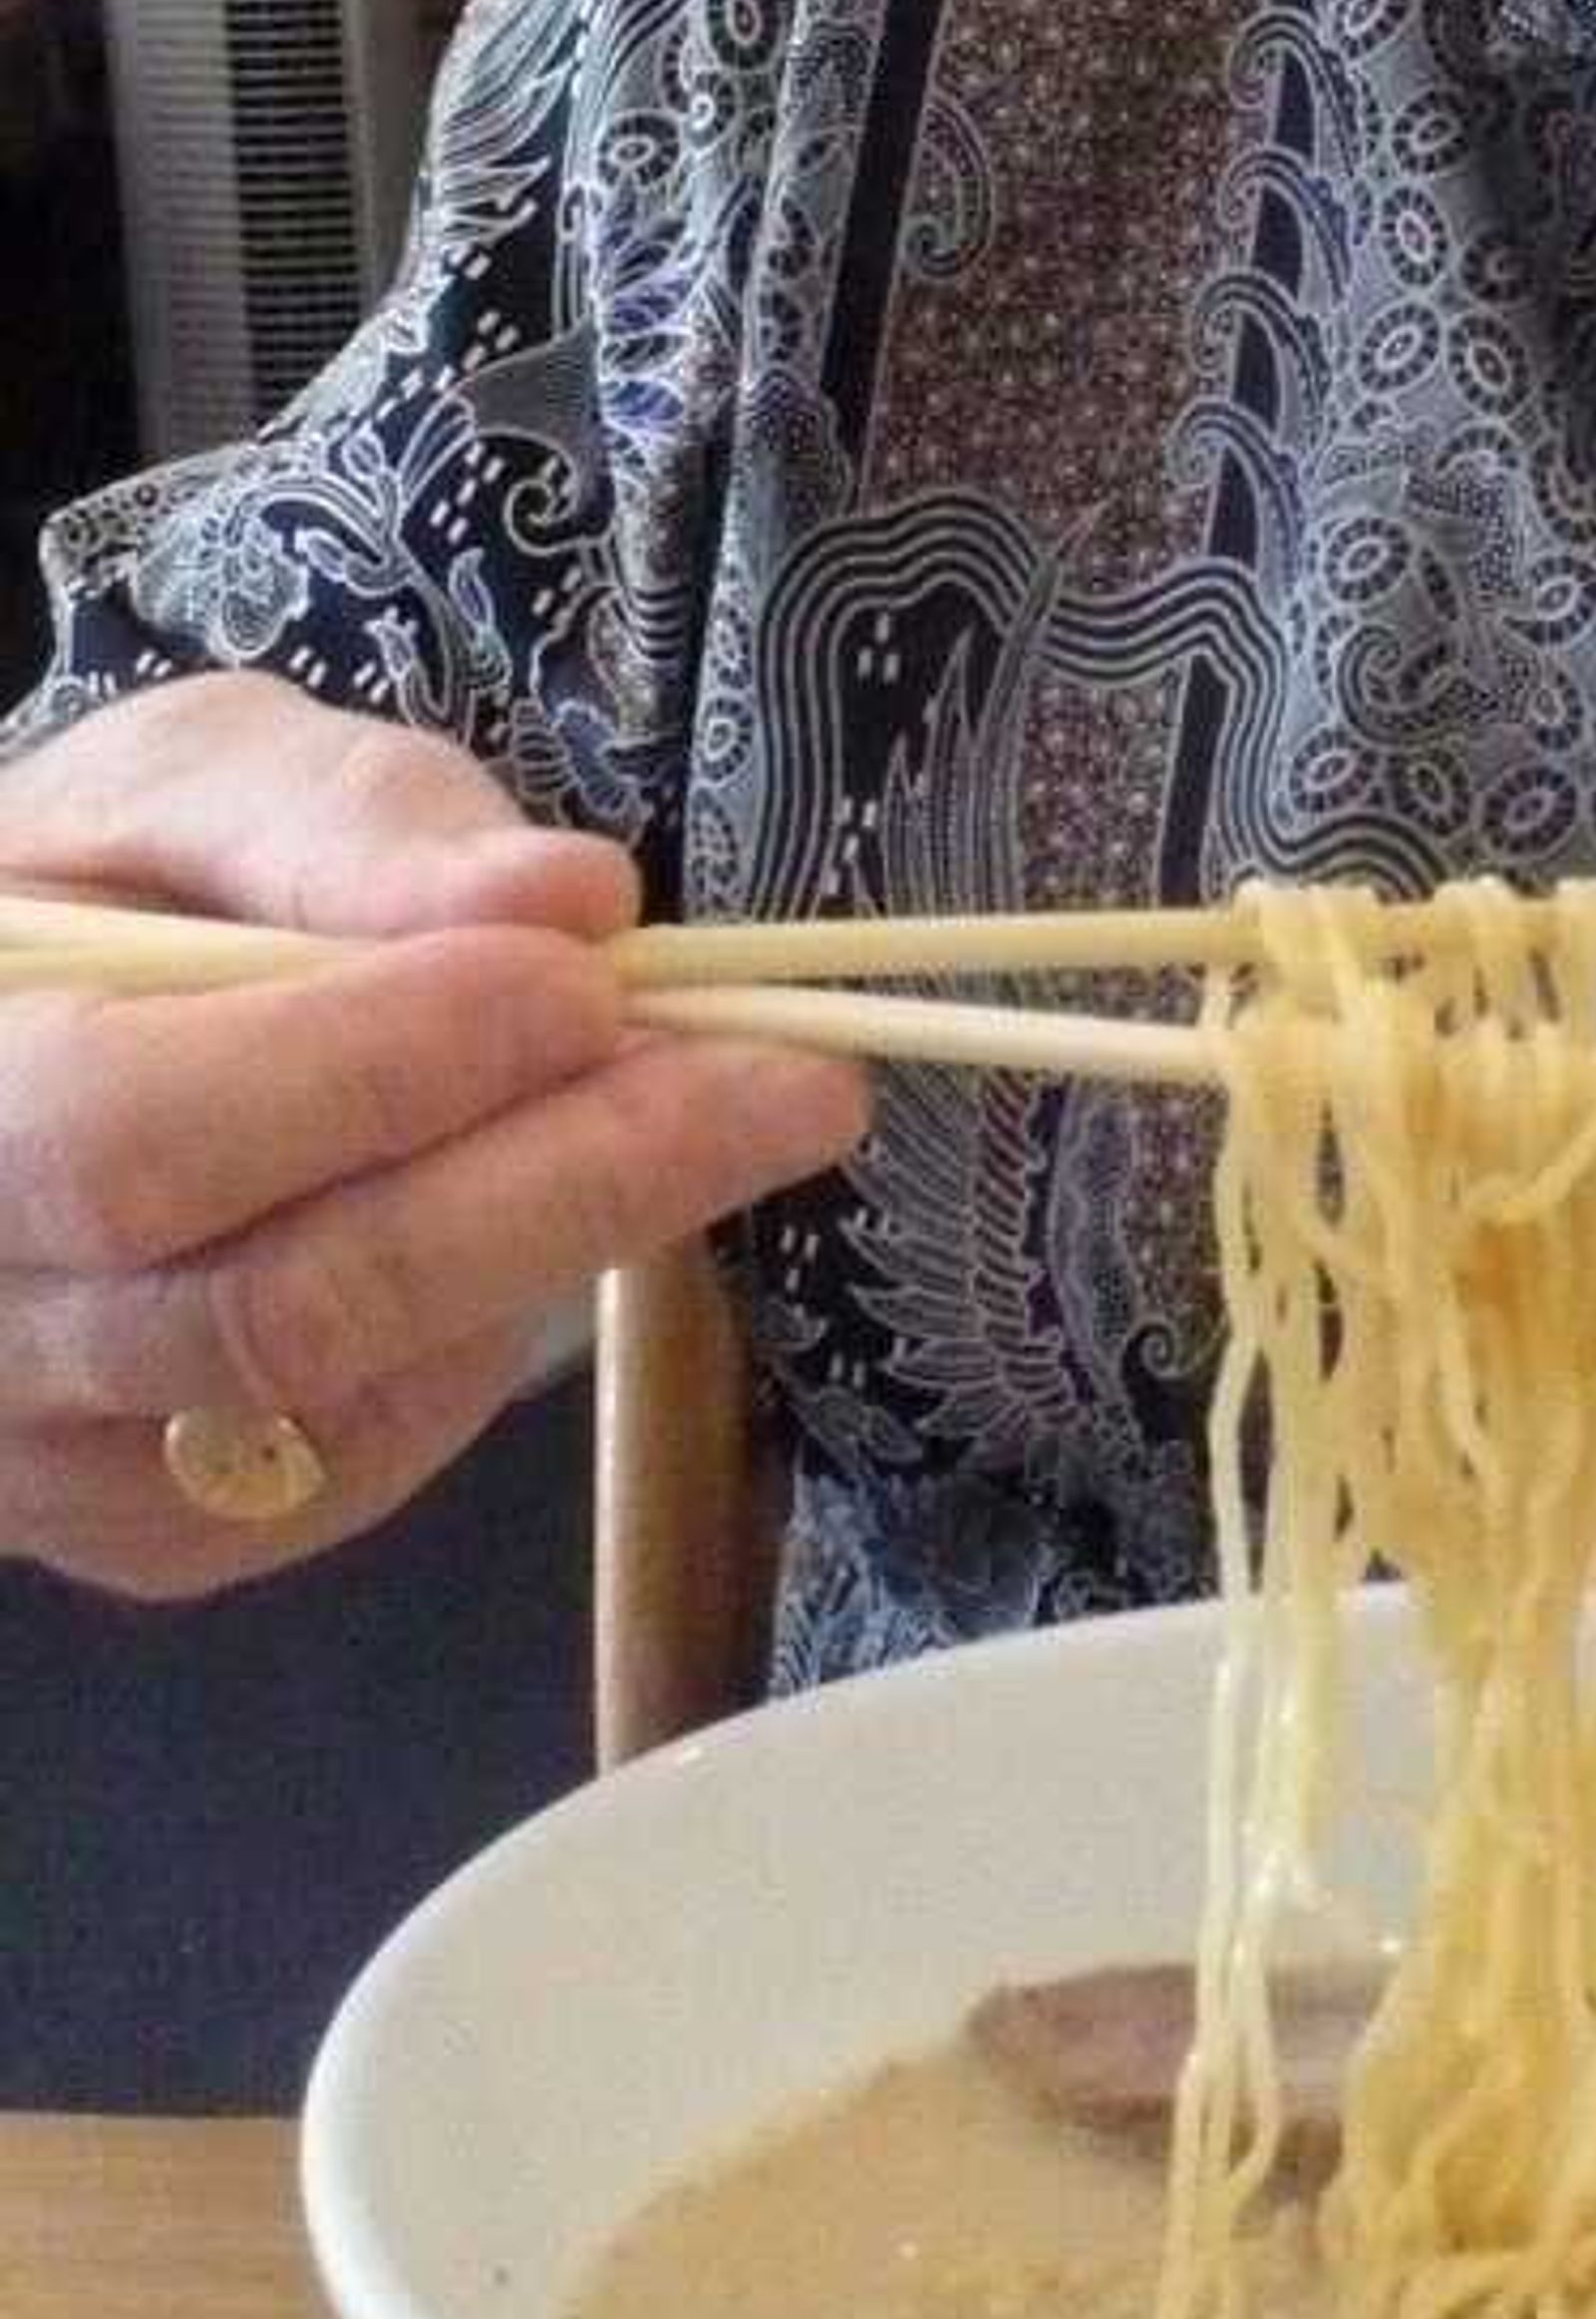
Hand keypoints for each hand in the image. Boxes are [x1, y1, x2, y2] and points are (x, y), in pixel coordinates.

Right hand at [0, 678, 866, 1599]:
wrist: (19, 1051)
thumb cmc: (103, 892)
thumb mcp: (188, 785)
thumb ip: (348, 830)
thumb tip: (568, 902)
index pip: (140, 1142)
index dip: (380, 1072)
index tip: (592, 981)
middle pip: (284, 1305)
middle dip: (567, 1180)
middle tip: (796, 1079)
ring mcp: (56, 1465)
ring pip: (352, 1395)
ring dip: (573, 1240)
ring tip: (734, 1102)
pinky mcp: (170, 1533)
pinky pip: (371, 1451)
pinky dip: (499, 1319)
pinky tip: (553, 1192)